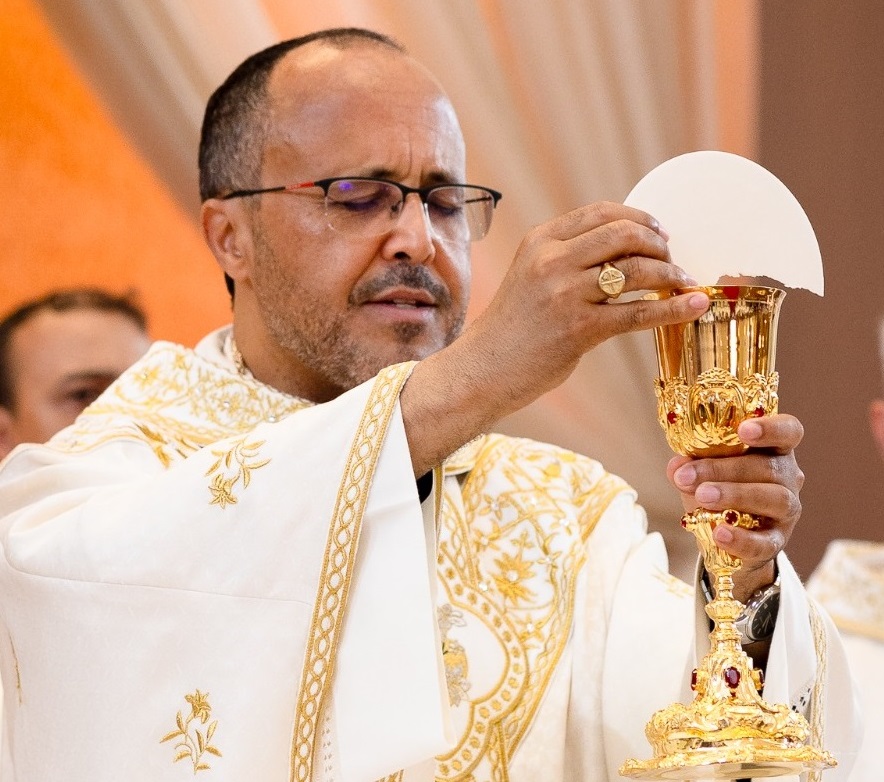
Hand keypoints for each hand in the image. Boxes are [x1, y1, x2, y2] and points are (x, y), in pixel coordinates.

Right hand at [403, 201, 709, 474]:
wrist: (483, 369)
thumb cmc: (511, 328)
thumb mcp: (530, 277)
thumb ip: (567, 259)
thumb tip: (623, 254)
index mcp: (540, 241)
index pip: (600, 212)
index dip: (638, 217)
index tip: (658, 231)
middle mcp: (552, 260)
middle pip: (623, 234)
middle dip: (659, 243)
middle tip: (673, 258)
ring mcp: (566, 294)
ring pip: (637, 270)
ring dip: (670, 274)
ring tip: (684, 283)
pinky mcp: (579, 328)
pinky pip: (639, 313)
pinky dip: (673, 308)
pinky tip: (693, 307)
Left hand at [667, 414, 804, 601]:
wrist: (725, 537)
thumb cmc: (718, 490)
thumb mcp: (702, 473)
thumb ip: (690, 466)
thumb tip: (677, 466)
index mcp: (772, 450)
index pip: (788, 431)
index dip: (771, 428)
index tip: (743, 430)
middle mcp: (787, 477)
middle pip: (769, 467)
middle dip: (724, 469)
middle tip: (688, 476)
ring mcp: (786, 511)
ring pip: (775, 499)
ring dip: (735, 495)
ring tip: (702, 497)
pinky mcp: (777, 542)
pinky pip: (765, 542)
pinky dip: (741, 538)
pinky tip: (719, 533)